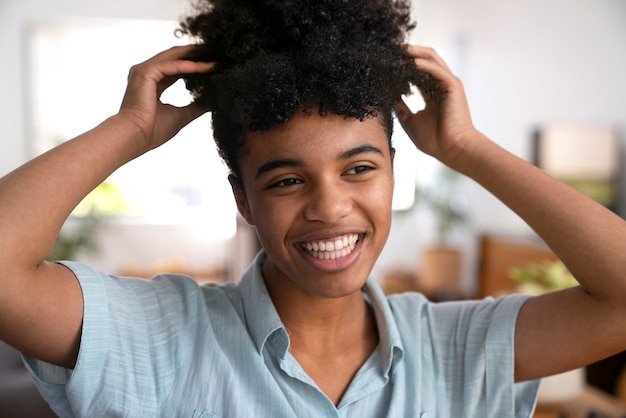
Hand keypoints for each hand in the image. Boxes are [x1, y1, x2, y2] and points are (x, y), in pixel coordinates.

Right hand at [118, 45, 213, 151]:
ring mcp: (144, 71)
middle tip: (216, 52)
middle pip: (175, 57)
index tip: (213, 64)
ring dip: (195, 55)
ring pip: (174, 57)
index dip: (194, 65)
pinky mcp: (146, 72)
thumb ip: (196, 107)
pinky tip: (206, 67)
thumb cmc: (152, 130)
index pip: (176, 69)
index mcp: (152, 83)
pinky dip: (190, 65)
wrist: (136, 136)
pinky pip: (173, 66)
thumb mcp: (182, 115)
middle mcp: (147, 74)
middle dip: (196, 54)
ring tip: (214, 54)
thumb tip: (212, 102)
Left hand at [395, 45, 477, 165]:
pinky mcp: (453, 85)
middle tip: (389, 50)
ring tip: (397, 50)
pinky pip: (436, 69)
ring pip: (431, 59)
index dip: (402, 66)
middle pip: (423, 60)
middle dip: (407, 54)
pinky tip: (408, 63)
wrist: (453, 149)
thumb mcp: (409, 122)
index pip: (416, 72)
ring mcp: (448, 83)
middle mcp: (441, 85)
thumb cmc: (434, 140)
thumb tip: (388, 98)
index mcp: (432, 93)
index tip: (386, 63)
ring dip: (414, 53)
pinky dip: (422, 64)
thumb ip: (400, 108)